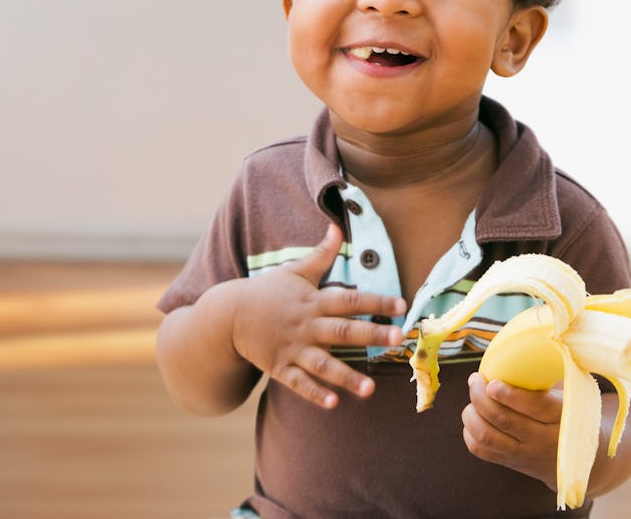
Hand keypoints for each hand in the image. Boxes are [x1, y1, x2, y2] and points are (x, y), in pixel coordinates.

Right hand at [231, 224, 406, 408]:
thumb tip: (337, 226)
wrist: (228, 316)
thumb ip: (321, 253)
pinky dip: (314, 393)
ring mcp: (292, 348)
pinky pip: (298, 382)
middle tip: (397, 339)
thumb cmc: (268, 291)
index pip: (350, 299)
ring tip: (371, 389)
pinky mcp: (279, 367)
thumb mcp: (295, 269)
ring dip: (346, 376)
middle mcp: (306, 325)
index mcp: (313, 300)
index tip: (402, 305)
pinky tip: (333, 403)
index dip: (376, 301)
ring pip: (323, 364)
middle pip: (342, 330)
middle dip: (370, 335)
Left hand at [462, 372, 562, 491]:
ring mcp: (524, 454)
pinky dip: (470, 432)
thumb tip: (521, 345)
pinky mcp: (511, 463)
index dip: (509, 395)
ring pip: (487, 436)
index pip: (535, 406)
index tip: (492, 382)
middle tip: (475, 379)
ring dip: (472, 413)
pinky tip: (474, 415)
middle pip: (503, 420)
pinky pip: (481, 450)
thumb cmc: (565, 413)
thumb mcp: (567, 394)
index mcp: (559, 415)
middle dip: (481, 397)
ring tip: (474, 396)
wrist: (574, 460)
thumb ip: (547, 375)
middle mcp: (541, 439)